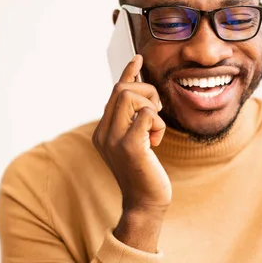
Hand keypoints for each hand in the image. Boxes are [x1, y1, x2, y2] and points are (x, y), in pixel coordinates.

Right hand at [92, 55, 170, 214]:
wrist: (145, 204)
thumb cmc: (145, 172)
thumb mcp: (137, 142)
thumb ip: (134, 120)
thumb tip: (142, 93)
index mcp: (103, 131)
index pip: (115, 91)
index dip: (129, 73)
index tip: (138, 58)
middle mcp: (103, 133)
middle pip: (122, 88)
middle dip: (146, 91)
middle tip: (158, 110)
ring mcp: (114, 139)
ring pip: (131, 96)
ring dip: (152, 107)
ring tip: (155, 129)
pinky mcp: (130, 146)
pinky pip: (147, 115)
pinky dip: (158, 123)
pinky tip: (156, 141)